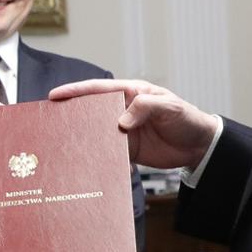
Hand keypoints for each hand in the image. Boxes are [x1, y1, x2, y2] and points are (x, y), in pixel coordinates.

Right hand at [47, 80, 219, 169]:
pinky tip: (86, 161)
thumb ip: (145, 107)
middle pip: (91, 111)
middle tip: (52, 122)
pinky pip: (108, 152)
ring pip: (96, 133)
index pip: (99, 90)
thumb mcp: (169, 106)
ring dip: (82, 138)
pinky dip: (98, 157)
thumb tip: (122, 121)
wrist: (200, 146)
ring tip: (63, 144)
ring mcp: (123, 131)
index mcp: (131, 93)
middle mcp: (122, 110)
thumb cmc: (186, 118)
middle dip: (72, 115)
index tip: (56, 96)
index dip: (76, 91)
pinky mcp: (127, 150)